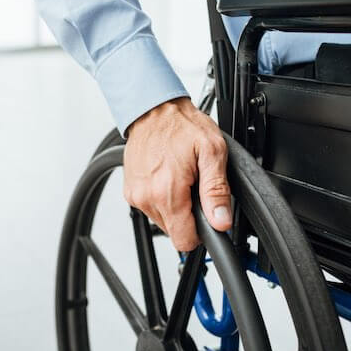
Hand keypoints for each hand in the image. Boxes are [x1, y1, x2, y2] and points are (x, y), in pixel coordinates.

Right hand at [123, 97, 231, 251]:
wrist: (153, 110)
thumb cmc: (181, 126)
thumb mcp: (212, 152)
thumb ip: (217, 191)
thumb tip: (220, 221)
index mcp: (167, 192)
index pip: (184, 240)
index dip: (200, 232)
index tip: (204, 213)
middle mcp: (146, 198)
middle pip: (174, 231)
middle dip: (188, 213)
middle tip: (193, 185)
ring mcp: (136, 195)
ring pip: (163, 220)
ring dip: (174, 205)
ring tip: (179, 177)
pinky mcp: (130, 192)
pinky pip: (151, 207)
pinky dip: (161, 197)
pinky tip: (166, 176)